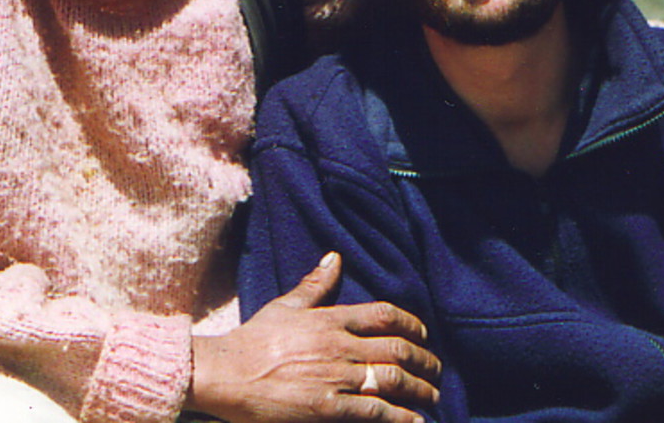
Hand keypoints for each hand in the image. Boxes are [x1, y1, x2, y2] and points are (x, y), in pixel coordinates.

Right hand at [187, 253, 439, 422]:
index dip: (411, 324)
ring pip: (393, 380)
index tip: (423, 335)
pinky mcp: (327, 408)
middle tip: (437, 370)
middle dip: (425, 361)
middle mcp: (339, 346)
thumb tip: (334, 258)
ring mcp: (335, 377)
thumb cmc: (253, 339)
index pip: (383, 315)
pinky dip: (400, 416)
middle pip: (397, 349)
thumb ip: (313, 285)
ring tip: (433, 396)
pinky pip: (374, 411)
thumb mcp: (285, 306)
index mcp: (330, 319)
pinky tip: (416, 420)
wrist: (226, 373)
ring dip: (420, 389)